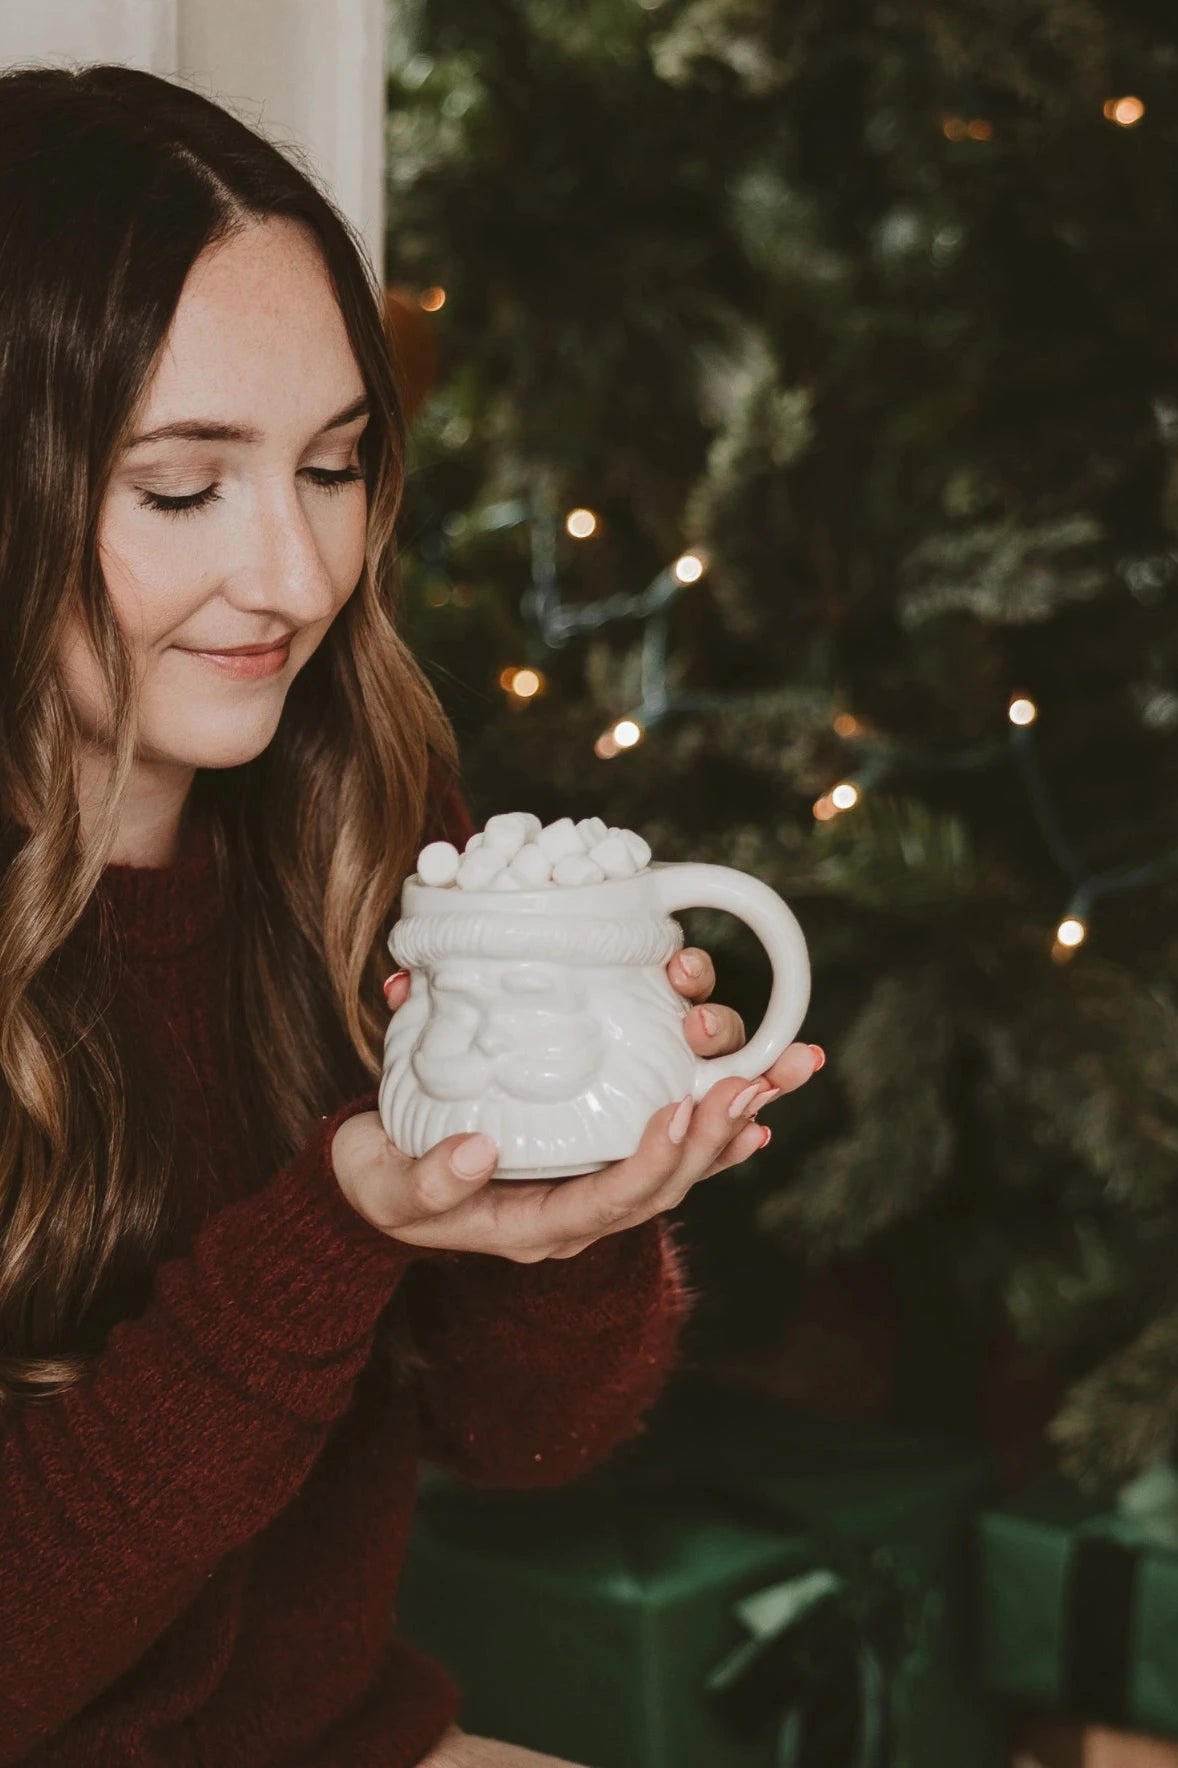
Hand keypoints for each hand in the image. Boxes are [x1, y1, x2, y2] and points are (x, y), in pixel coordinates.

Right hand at [340, 949, 823, 1261]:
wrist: (379, 1182)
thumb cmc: (380, 1182)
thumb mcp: (387, 1185)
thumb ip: (427, 1181)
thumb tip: (477, 1153)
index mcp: (535, 1227)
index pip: (611, 1202)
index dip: (653, 1162)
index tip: (681, 1109)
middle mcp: (579, 1212)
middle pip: (666, 1180)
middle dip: (716, 1129)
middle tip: (754, 1077)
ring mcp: (593, 1184)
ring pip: (683, 1158)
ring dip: (736, 1115)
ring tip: (784, 1071)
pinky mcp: (597, 1153)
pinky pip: (672, 1142)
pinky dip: (719, 1122)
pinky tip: (759, 1096)